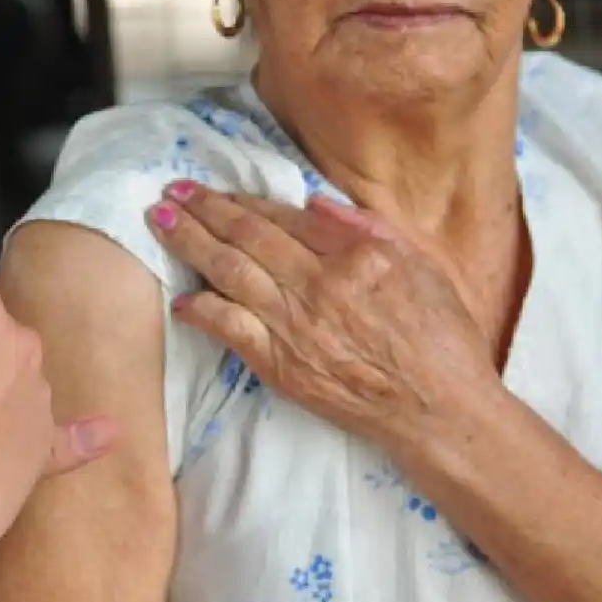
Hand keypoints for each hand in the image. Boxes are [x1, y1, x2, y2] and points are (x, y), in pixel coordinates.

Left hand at [146, 181, 498, 452]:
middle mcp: (320, 284)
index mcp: (355, 254)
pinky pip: (230, 330)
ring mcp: (297, 325)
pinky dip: (201, 312)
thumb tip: (314, 202)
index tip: (213, 190)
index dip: (240, 200)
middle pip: (246, 236)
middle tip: (169, 191)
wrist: (440, 411)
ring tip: (159, 222)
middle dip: (201, 209)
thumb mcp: (423, 265)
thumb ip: (369, 228)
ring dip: (189, 244)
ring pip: (229, 273)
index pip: (282, 217)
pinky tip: (180, 301)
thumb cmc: (442, 339)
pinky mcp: (282, 366)